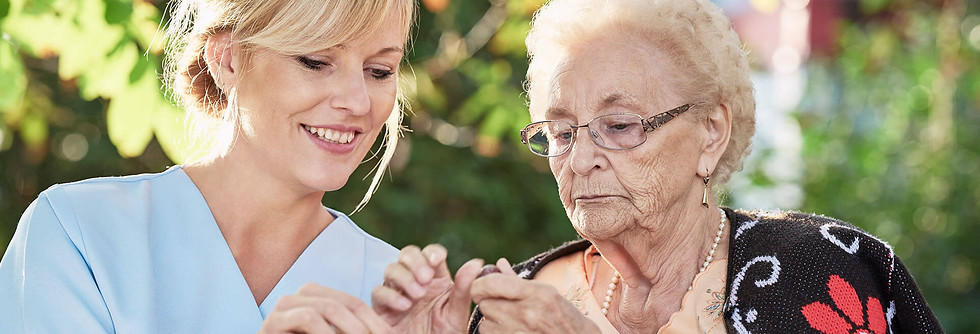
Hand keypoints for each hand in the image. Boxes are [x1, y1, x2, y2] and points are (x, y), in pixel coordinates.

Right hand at [260, 283, 392, 333]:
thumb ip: (353, 330)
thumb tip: (387, 332)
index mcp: (318, 298)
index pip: (354, 303)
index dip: (375, 321)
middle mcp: (300, 297)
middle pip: (344, 303)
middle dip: (366, 325)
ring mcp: (284, 307)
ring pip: (328, 307)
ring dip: (350, 329)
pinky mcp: (272, 321)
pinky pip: (307, 317)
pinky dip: (327, 332)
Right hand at [371, 244, 483, 333]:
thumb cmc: (446, 333)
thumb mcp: (457, 312)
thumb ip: (464, 288)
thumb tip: (476, 263)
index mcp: (436, 277)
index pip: (431, 253)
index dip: (432, 253)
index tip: (436, 261)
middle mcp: (415, 280)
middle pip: (407, 254)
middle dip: (415, 262)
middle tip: (425, 279)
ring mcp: (398, 291)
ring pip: (391, 269)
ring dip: (404, 278)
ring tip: (417, 295)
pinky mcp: (383, 307)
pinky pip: (378, 292)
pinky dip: (390, 296)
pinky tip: (405, 306)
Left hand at [471, 258, 600, 333]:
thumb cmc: (567, 320)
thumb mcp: (549, 295)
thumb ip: (518, 280)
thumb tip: (499, 263)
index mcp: (538, 294)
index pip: (491, 284)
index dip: (481, 285)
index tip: (482, 288)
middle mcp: (528, 313)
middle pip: (485, 304)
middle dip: (490, 305)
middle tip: (504, 308)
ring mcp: (521, 332)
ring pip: (484, 325)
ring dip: (492, 324)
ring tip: (512, 324)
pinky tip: (513, 332)